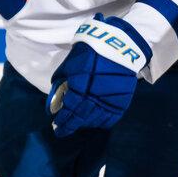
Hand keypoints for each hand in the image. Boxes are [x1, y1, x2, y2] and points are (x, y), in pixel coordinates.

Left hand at [49, 17, 146, 135]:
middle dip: (70, 126)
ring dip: (84, 124)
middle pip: (81, 118)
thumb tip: (54, 103)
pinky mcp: (122, 100)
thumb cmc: (87, 54)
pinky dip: (101, 122)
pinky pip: (112, 118)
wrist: (115, 45)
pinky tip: (94, 122)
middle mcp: (95, 96)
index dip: (62, 120)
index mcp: (80, 88)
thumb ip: (60, 85)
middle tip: (62, 131)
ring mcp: (110, 100)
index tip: (56, 126)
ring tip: (77, 124)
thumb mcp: (68, 68)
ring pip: (96, 120)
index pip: (69, 110)